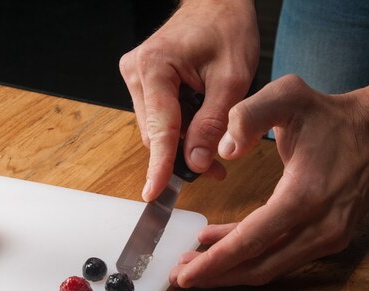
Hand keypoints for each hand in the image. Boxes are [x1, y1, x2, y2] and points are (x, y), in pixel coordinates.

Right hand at [119, 0, 258, 200]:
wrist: (217, 3)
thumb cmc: (227, 29)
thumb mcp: (232, 79)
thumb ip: (212, 123)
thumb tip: (195, 161)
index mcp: (155, 66)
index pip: (159, 128)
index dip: (159, 164)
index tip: (153, 193)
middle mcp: (136, 72)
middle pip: (156, 133)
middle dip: (182, 155)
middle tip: (215, 170)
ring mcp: (136, 77)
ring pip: (157, 129)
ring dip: (183, 144)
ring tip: (213, 147)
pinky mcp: (144, 82)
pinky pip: (159, 118)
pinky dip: (180, 130)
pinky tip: (200, 127)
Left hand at [170, 75, 368, 287]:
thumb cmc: (330, 117)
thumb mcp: (288, 96)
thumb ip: (249, 115)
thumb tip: (224, 149)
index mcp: (306, 195)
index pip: (253, 240)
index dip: (216, 260)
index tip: (185, 273)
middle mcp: (321, 226)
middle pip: (259, 265)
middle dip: (217, 274)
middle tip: (181, 276)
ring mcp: (329, 238)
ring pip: (270, 266)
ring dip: (231, 270)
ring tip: (194, 265)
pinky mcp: (330, 239)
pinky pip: (282, 256)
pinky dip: (251, 255)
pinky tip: (222, 245)